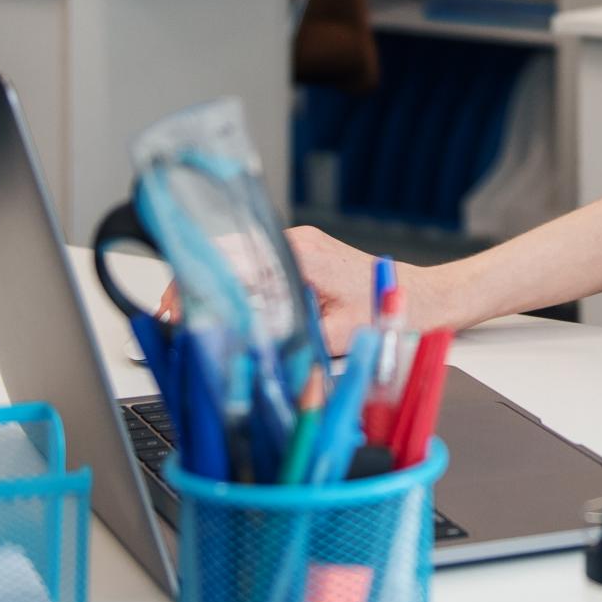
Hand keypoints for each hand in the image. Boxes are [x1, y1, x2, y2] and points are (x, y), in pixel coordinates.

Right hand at [152, 226, 452, 354]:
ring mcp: (301, 245)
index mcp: (302, 253)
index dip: (195, 284)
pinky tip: (229, 314)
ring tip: (196, 323)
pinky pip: (259, 265)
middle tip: (175, 325)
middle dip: (196, 288)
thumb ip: (293, 344)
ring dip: (216, 288)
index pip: (232, 258)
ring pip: (241, 259)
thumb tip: (254, 359)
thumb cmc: (391, 310)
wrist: (426, 296)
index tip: (175, 312)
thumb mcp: (338, 336)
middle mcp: (298, 241)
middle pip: (228, 254)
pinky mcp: (304, 255)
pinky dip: (238, 287)